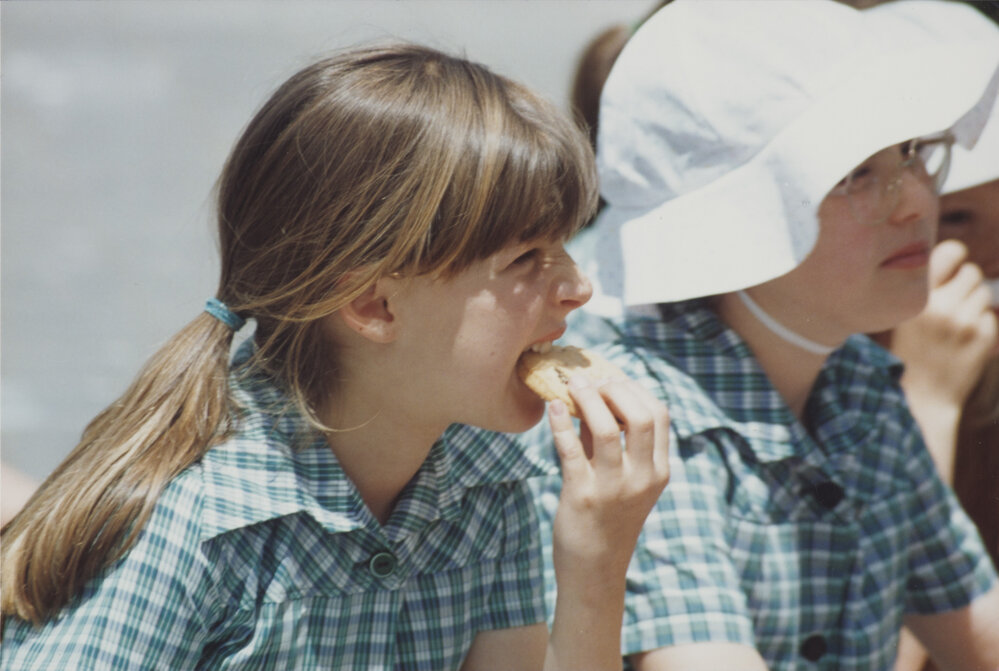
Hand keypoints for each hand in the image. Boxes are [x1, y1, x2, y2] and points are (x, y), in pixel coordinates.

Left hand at [550, 374, 669, 576]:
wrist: (594, 569)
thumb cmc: (606, 517)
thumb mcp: (623, 479)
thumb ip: (613, 440)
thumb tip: (592, 394)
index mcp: (659, 471)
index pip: (659, 414)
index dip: (635, 389)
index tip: (612, 378)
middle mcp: (642, 478)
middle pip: (640, 416)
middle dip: (614, 389)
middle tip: (591, 379)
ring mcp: (614, 488)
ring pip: (606, 429)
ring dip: (587, 399)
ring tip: (570, 385)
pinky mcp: (582, 496)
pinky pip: (570, 450)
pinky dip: (560, 423)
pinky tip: (553, 407)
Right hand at [892, 240, 996, 408]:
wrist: (920, 398)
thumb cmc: (905, 354)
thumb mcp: (898, 318)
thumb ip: (919, 289)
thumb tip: (948, 256)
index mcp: (916, 298)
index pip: (950, 252)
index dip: (954, 256)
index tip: (951, 266)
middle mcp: (941, 306)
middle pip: (971, 272)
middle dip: (964, 284)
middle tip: (951, 302)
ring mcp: (965, 323)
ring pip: (983, 293)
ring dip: (974, 303)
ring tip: (956, 322)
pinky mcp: (983, 338)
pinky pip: (991, 315)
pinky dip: (981, 324)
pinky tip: (964, 340)